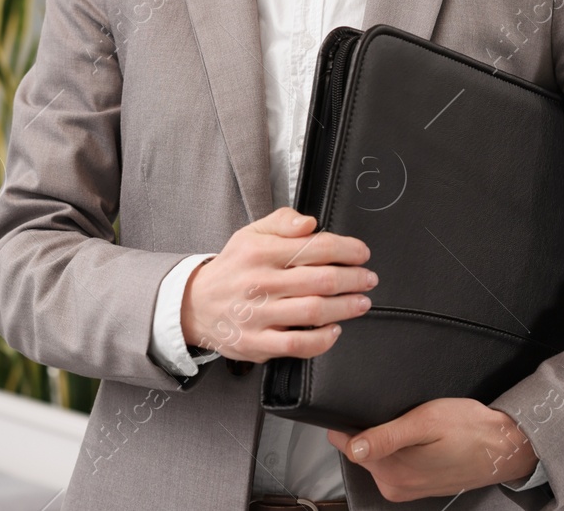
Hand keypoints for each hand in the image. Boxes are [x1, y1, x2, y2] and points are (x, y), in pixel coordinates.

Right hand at [181, 206, 374, 362]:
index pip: (314, 246)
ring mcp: (258, 315)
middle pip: (321, 279)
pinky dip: (323, 339)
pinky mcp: (257, 342)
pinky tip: (334, 329)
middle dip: (353, 278)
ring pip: (314, 311)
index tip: (361, 253)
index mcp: (260, 252)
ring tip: (361, 302)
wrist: (195, 304)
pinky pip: (298, 343)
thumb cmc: (233, 268)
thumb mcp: (250, 234)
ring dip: (346, 307)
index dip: (346, 249)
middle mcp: (259, 282)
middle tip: (368, 279)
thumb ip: (282, 221)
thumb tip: (310, 224)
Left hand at [324, 399, 538, 500]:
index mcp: (393, 472)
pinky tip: (419, 438)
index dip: (350, 420)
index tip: (367, 407)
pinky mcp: (416, 486)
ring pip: (376, 455)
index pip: (346, 444)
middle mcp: (396, 486)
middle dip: (371, 428)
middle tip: (400, 414)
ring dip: (386, 438)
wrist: (504, 446)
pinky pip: (393, 463)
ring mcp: (406, 489)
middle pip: (360, 449)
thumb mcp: (426, 422)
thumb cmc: (470, 429)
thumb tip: (352, 447)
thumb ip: (386, 437)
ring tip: (413, 425)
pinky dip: (400, 448)